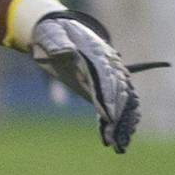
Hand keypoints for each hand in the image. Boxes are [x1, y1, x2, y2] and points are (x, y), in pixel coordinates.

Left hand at [28, 9, 146, 153]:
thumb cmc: (52, 31)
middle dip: (120, 118)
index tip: (109, 117)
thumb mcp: (51, 33)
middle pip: (120, 94)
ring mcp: (107, 77)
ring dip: (123, 124)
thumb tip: (63, 52)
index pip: (107, 79)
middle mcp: (108, 67)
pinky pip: (111, 106)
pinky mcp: (100, 87)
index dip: (109, 98)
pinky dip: (114, 122)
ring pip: (122, 103)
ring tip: (121, 146)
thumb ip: (58, 42)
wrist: (56, 29)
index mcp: (98, 54)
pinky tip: (113, 140)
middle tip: (117, 139)